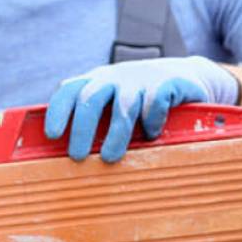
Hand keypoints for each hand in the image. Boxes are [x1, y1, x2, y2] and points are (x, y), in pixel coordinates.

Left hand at [44, 56, 238, 162]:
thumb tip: (66, 163)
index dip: (58, 111)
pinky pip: (155, 102)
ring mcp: (142, 78)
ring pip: (123, 105)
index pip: (69, 90)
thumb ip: (97, 123)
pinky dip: (152, 120)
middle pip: (91, 98)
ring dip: (115, 133)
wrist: (189, 79)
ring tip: (110, 158)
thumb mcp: (116, 106)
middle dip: (82, 129)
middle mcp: (115, 78)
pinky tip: (152, 135)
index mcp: (97, 82)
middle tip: (77, 156)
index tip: (53, 134)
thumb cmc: (143, 103)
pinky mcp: (168, 82)